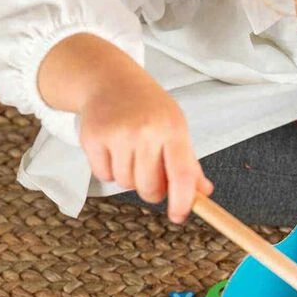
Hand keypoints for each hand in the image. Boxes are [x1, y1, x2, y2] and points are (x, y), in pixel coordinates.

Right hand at [79, 76, 212, 223]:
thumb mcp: (176, 128)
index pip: (182, 175)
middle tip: (151, 176)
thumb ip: (189, 163)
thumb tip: (204, 193)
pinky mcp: (93, 137)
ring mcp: (117, 133)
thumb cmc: (149, 109)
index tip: (178, 216)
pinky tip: (112, 149)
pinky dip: (108, 170)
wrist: (110, 80)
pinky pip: (103, 175)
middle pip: (149, 188)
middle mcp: (146, 131)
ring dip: (129, 178)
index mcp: (173, 129)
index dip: (182, 202)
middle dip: (151, 191)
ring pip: (125, 184)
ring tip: (130, 154)